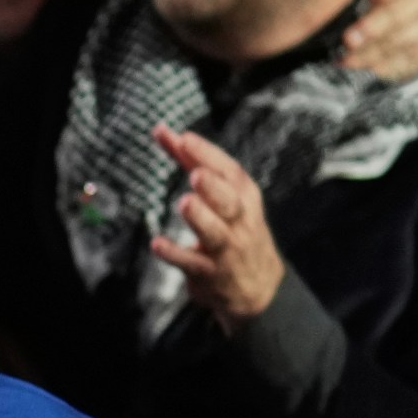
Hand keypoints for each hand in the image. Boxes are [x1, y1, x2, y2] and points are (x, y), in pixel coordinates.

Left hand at [148, 125, 286, 332]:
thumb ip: (191, 163)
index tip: (184, 138)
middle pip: (230, 202)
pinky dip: (176, 254)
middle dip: (214, 187)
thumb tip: (164, 130)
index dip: (208, 155)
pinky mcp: (211, 273)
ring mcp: (227, 249)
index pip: (230, 172)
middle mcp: (240, 221)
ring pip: (216, 233)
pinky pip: (193, 264)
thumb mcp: (223, 194)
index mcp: (244, 197)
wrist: (260, 287)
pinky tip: (157, 244)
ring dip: (201, 218)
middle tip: (195, 174)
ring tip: (184, 203)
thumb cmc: (235, 229)